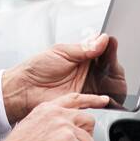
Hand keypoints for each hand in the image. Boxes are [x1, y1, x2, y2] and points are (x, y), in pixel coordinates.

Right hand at [0, 92, 108, 140]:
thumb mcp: (34, 128)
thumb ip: (52, 126)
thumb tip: (65, 135)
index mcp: (48, 109)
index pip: (75, 98)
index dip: (91, 100)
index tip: (103, 100)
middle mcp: (57, 113)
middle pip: (89, 120)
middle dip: (84, 138)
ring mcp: (64, 125)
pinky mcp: (68, 140)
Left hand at [1, 33, 127, 120]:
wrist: (25, 90)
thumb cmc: (37, 69)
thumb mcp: (61, 51)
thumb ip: (83, 48)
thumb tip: (101, 39)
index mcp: (82, 57)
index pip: (102, 50)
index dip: (109, 46)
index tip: (113, 42)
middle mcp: (87, 71)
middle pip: (110, 67)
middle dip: (114, 62)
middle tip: (111, 59)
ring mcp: (87, 87)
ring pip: (110, 83)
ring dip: (114, 78)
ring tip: (111, 72)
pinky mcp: (85, 101)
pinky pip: (102, 100)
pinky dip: (109, 96)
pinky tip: (108, 90)